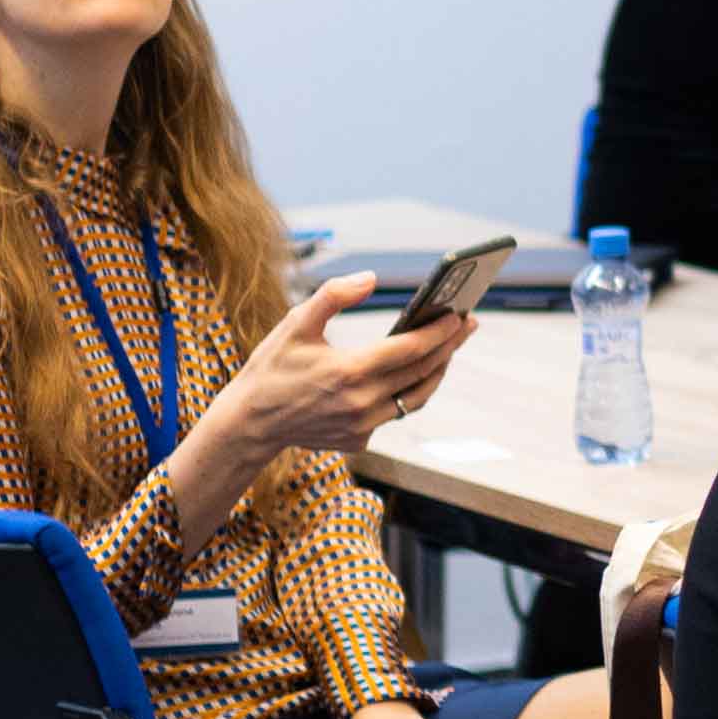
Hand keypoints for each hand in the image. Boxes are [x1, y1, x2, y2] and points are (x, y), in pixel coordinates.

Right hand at [196, 271, 467, 474]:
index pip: (410, 349)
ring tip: (448, 348)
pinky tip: (414, 371)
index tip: (460, 314)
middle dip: (449, 346)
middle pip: (422, 372)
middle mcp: (361, 402)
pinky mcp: (359, 440)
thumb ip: (334, 295)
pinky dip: (407, 392)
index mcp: (349, 371)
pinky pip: (394, 413)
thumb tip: (371, 278)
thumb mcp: (296, 323)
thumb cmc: (272, 367)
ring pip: (415, 398)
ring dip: (436, 372)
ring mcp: (362, 426)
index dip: (439, 331)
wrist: (250, 423)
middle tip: (467, 324)